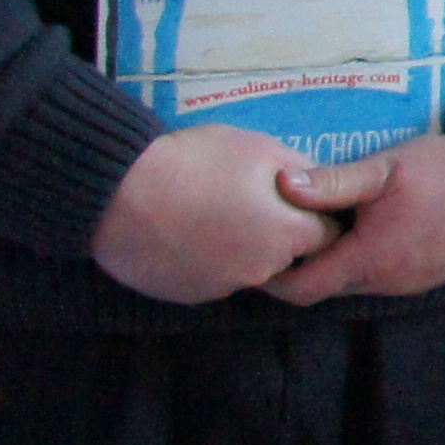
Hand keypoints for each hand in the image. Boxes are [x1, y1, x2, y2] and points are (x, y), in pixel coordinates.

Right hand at [92, 123, 346, 303]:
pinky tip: (185, 230)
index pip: (327, 234)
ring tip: (210, 211)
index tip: (299, 201)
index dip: (316, 215)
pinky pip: (211, 276)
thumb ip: (303, 171)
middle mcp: (261, 270)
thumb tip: (321, 183)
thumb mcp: (261, 149)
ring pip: (248, 266)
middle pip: (287, 253)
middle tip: (247, 201)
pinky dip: (206, 258)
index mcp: (288, 234)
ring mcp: (222, 286)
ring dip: (239, 245)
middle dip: (277, 231)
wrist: (117, 193)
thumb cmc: (195, 163)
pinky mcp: (188, 294)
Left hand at [259, 132, 444, 304]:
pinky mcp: (430, 275)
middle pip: (326, 287)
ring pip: (355, 282)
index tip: (255, 248)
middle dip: (302, 264)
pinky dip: (364, 259)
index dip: (272, 274)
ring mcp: (412, 282)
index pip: (302, 288)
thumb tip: (281, 185)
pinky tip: (368, 227)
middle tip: (283, 230)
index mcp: (370, 259)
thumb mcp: (389, 167)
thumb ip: (334, 181)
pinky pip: (382, 276)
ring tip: (325, 225)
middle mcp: (388, 282)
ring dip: (336, 260)